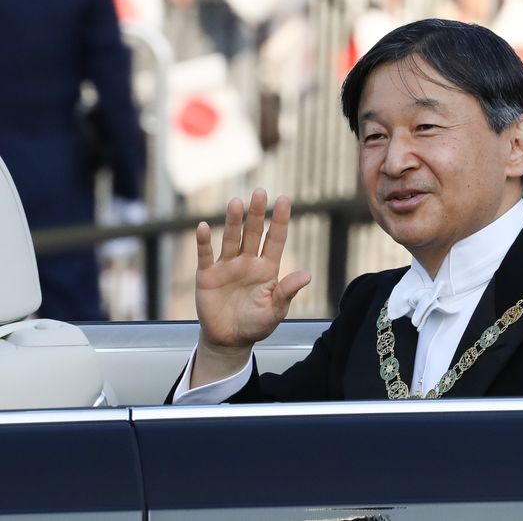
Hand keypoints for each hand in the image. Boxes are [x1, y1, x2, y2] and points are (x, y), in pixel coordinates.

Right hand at [195, 189, 310, 351]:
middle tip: (260, 192)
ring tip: (236, 203)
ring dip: (233, 221)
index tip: (285, 199)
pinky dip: (204, 242)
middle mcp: (248, 262)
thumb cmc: (256, 324)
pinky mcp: (207, 275)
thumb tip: (307, 274)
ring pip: (231, 238)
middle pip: (253, 232)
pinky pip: (206, 255)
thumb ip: (287, 291)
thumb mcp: (276, 310)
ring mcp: (227, 266)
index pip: (275, 239)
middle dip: (256, 213)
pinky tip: (204, 227)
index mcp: (267, 268)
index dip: (280, 220)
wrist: (229, 340)